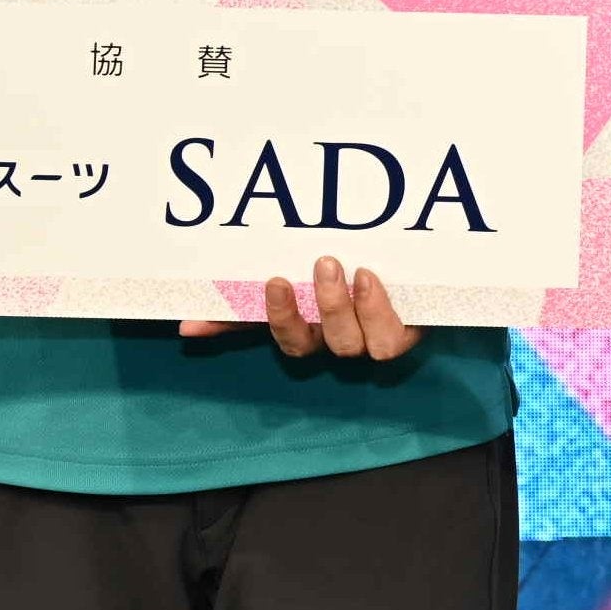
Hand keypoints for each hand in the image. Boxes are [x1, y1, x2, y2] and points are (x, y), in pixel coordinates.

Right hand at [178, 255, 420, 362]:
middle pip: (318, 345)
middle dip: (313, 311)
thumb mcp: (302, 285)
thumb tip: (185, 326)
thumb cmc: (351, 280)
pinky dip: (380, 312)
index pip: (286, 337)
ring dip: (348, 310)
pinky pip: (393, 339)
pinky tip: (372, 280)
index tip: (272, 281)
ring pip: (358, 346)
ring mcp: (377, 338)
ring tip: (352, 269)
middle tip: (319, 264)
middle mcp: (342, 342)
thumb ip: (244, 306)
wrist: (425, 273)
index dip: (275, 318)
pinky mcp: (412, 330)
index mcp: (313, 332)